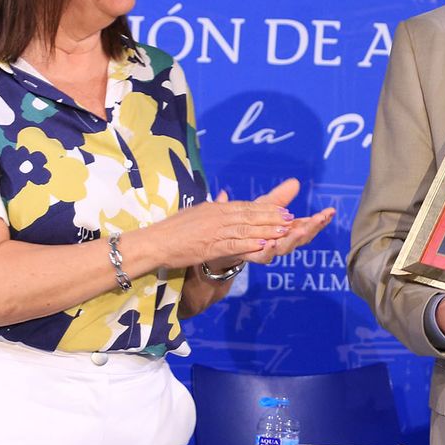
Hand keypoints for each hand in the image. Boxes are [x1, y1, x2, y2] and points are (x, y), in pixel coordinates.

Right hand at [138, 193, 293, 270]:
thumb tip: (224, 197)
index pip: (244, 207)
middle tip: (290, 218)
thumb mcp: (195, 214)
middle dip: (271, 217)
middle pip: (248, 216)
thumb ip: (212, 207)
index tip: (282, 210)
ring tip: (283, 231)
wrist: (154, 242)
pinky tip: (263, 245)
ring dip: (266, 230)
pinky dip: (249, 245)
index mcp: (214, 208)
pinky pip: (232, 244)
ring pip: (244, 229)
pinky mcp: (208, 246)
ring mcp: (213, 231)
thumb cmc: (172, 231)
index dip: (265, 209)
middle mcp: (216, 216)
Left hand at [241, 178, 335, 265]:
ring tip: (302, 230)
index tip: (331, 210)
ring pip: (286, 248)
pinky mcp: (255, 256)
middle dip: (313, 228)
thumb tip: (295, 182)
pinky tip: (271, 242)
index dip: (320, 219)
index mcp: (288, 229)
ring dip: (294, 239)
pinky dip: (269, 250)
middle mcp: (283, 241)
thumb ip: (281, 197)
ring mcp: (271, 250)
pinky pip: (264, 256)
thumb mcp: (266, 206)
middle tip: (321, 218)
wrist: (230, 240)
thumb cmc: (252, 223)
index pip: (308, 224)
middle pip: (302, 237)